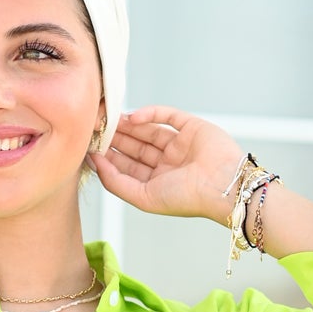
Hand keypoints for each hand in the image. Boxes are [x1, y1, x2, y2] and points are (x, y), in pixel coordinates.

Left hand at [89, 107, 247, 223]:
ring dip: (128, 124)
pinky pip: (166, 115)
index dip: (108, 155)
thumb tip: (94, 161)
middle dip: (115, 137)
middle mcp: (168, 163)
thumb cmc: (186, 198)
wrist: (223, 186)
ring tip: (109, 120)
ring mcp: (180, 144)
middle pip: (134, 145)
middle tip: (95, 127)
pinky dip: (150, 113)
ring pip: (148, 129)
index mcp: (157, 182)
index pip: (127, 165)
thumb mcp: (142, 197)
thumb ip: (115, 182)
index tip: (89, 146)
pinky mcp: (191, 126)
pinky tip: (133, 117)